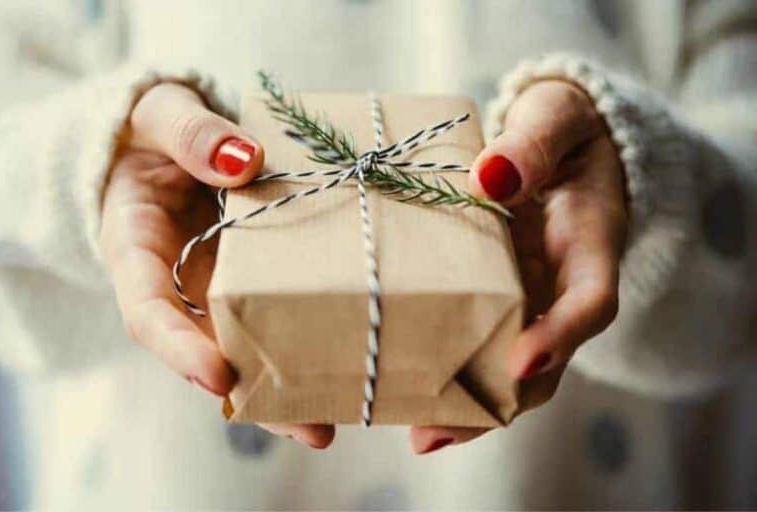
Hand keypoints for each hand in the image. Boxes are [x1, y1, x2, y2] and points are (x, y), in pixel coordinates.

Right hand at [99, 83, 333, 448]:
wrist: (168, 140)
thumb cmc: (154, 130)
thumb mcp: (161, 115)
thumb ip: (191, 134)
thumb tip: (244, 159)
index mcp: (136, 247)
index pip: (147, 310)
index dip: (178, 347)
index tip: (217, 376)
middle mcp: (178, 283)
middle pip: (209, 350)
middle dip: (257, 394)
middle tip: (311, 428)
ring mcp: (219, 286)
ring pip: (247, 343)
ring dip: (290, 384)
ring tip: (339, 417)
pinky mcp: (254, 277)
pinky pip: (277, 310)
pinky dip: (306, 337)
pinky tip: (347, 361)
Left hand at [410, 80, 626, 453]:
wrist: (556, 141)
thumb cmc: (561, 127)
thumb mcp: (555, 118)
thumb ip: (533, 142)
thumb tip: (491, 177)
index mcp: (589, 242)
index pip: (590, 301)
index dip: (561, 335)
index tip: (522, 360)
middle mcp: (561, 284)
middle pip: (546, 359)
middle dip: (502, 398)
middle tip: (441, 431)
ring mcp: (529, 297)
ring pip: (512, 367)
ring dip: (471, 405)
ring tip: (420, 432)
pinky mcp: (497, 297)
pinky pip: (481, 341)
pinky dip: (453, 371)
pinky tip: (411, 391)